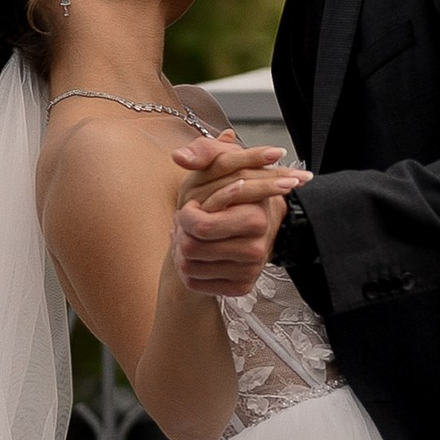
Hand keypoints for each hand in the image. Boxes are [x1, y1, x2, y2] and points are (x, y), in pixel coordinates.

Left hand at [169, 136, 308, 299]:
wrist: (259, 221)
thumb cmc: (238, 188)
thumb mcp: (225, 161)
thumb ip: (204, 152)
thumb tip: (180, 157)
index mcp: (255, 219)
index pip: (200, 226)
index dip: (186, 216)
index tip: (191, 207)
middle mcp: (256, 250)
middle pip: (190, 249)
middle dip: (182, 234)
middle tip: (188, 223)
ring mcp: (249, 271)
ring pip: (189, 269)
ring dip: (182, 251)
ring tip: (191, 236)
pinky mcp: (241, 286)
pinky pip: (196, 283)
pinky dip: (189, 269)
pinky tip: (197, 253)